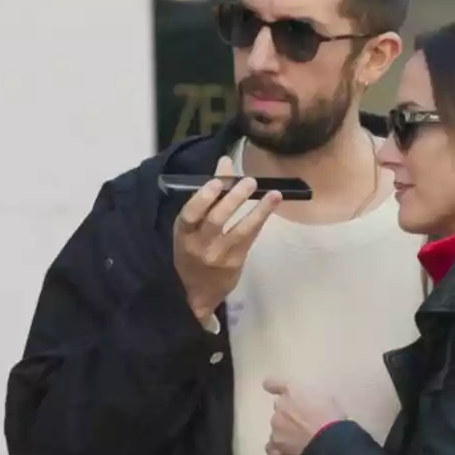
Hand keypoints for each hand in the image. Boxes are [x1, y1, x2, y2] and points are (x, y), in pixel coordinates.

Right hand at [173, 156, 282, 321]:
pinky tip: (272, 204)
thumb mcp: (191, 227)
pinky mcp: (235, 261)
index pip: (189, 214)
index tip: (217, 181)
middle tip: (249, 181)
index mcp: (183, 233)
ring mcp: (218, 255)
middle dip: (233, 198)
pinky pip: (250, 237)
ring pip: (239, 230)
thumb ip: (207, 196)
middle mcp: (199, 245)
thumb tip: (226, 162)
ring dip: (257, 210)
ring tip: (272, 193)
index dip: (203, 198)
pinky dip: (261, 218)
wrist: (196, 293)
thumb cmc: (192, 251)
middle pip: (216, 219)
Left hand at [264, 377, 347, 454]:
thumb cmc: (333, 417)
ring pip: (276, 432)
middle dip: (288, 419)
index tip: (268, 386)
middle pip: (279, 411)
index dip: (271, 386)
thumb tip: (310, 406)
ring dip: (284, 437)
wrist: (329, 442)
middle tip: (303, 428)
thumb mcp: (326, 400)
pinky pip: (274, 450)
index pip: (273, 383)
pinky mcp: (275, 446)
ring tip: (300, 447)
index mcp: (292, 390)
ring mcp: (276, 427)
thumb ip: (312, 400)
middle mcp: (279, 406)